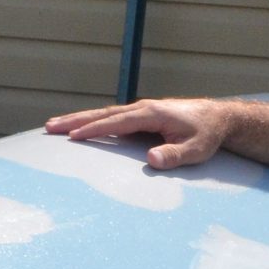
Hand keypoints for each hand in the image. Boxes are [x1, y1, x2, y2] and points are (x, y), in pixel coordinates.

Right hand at [44, 99, 231, 169]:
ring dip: (80, 119)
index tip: (73, 135)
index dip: (94, 129)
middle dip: (75, 120)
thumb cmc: (207, 135)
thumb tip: (151, 160)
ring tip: (54, 125)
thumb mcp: (196, 150)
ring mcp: (141, 110)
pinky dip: (93, 120)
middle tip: (49, 127)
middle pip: (103, 114)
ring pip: (105, 114)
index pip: (117, 122)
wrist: (219, 118)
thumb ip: (174, 155)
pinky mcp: (142, 116)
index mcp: (152, 114)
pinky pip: (112, 118)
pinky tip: (80, 127)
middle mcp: (143, 108)